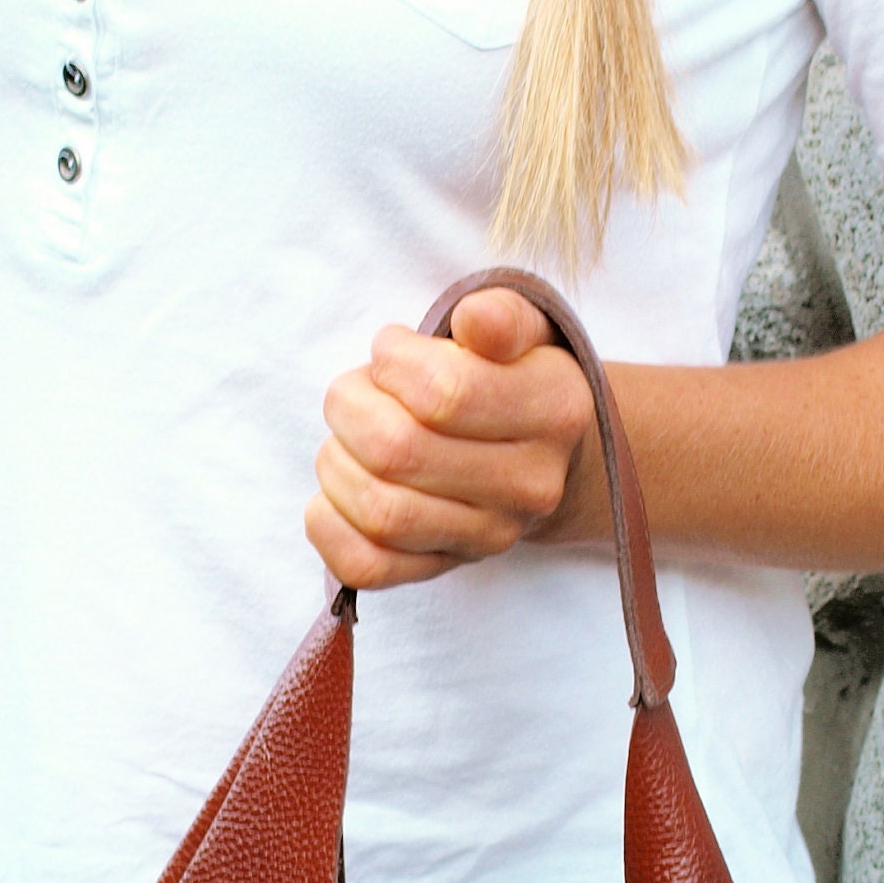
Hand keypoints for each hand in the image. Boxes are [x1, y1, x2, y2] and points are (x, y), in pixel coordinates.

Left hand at [306, 286, 602, 590]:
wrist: (551, 458)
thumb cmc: (516, 378)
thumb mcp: (525, 330)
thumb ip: (501, 315)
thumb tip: (475, 320)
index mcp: (554, 409)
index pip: (445, 392)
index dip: (392, 363)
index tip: (390, 352)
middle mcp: (529, 483)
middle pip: (398, 452)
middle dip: (351, 408)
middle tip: (355, 392)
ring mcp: (489, 535)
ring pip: (380, 511)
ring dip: (336, 462)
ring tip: (347, 437)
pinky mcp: (447, 567)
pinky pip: (368, 566)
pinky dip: (329, 527)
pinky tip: (332, 494)